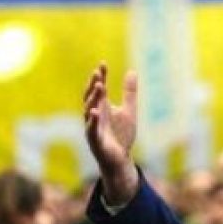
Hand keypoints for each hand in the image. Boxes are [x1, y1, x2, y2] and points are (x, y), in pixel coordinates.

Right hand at [83, 63, 139, 204]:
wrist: (120, 159)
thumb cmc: (121, 135)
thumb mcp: (129, 111)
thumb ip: (129, 92)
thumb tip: (132, 71)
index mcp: (102, 107)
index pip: (99, 88)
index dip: (100, 76)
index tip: (103, 64)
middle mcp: (95, 114)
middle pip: (91, 97)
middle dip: (93, 85)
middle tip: (98, 73)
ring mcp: (93, 126)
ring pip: (89, 110)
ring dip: (93, 98)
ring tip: (99, 86)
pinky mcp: (94, 139)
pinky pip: (91, 128)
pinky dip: (92, 120)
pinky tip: (94, 111)